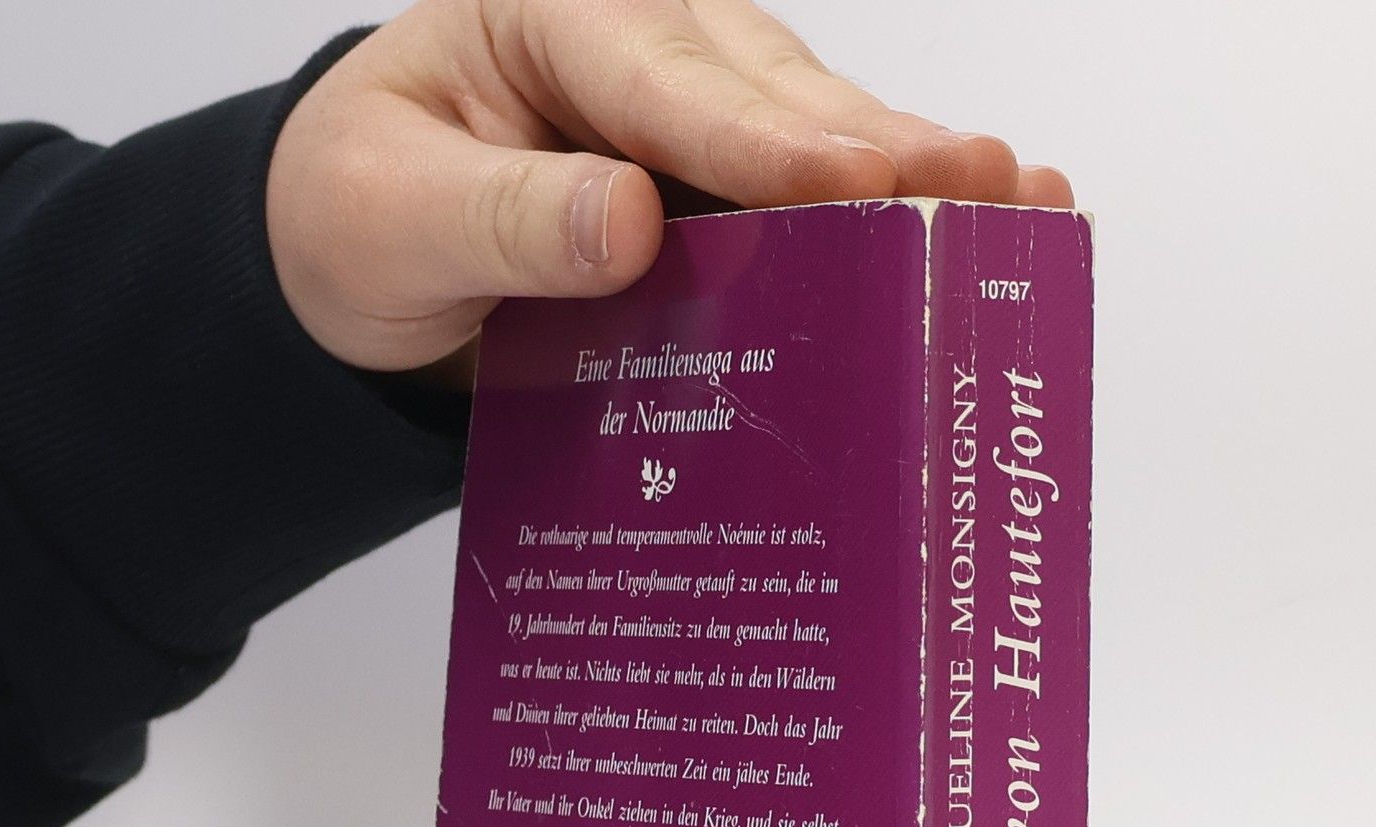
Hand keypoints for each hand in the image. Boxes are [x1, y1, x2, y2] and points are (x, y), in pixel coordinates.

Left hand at [266, 0, 1073, 373]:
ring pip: (813, 138)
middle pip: (773, 99)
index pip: (665, 83)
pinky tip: (966, 238)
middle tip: (991, 185)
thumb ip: (500, 220)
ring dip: (911, 183)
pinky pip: (808, 197)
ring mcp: (697, 109)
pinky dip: (882, 228)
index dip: (766, 142)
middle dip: (884, 150)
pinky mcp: (724, 178)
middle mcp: (645, 44)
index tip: (854, 187)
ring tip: (1017, 208)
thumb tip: (627, 223)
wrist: (358, 255)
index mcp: (553, 19)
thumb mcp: (392, 219)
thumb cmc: (361, 214)